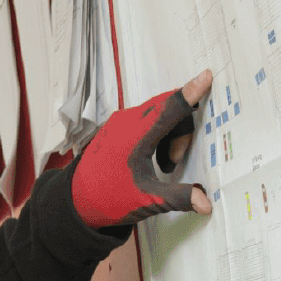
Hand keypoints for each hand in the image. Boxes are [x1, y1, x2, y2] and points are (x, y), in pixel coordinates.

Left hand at [71, 69, 212, 228]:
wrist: (74, 202)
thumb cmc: (107, 199)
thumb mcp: (145, 201)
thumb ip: (178, 197)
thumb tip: (206, 204)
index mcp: (135, 137)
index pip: (169, 108)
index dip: (190, 92)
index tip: (206, 75)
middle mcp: (126, 122)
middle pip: (169, 109)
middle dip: (181, 132)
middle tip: (173, 162)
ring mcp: (118, 121)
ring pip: (158, 114)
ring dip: (169, 135)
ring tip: (162, 165)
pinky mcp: (114, 125)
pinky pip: (145, 118)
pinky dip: (156, 134)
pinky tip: (150, 159)